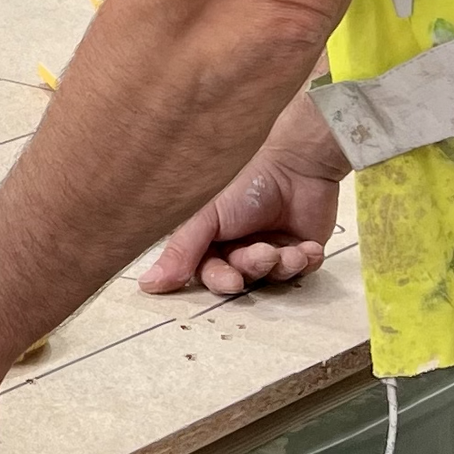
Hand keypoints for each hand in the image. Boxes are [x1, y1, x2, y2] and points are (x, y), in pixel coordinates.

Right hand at [141, 90, 344, 297]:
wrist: (297, 168)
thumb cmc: (248, 186)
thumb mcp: (208, 216)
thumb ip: (181, 250)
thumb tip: (147, 284)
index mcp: (214, 239)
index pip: (209, 272)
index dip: (219, 280)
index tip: (231, 281)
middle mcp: (241, 248)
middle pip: (242, 278)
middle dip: (253, 267)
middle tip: (264, 254)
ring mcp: (272, 251)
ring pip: (273, 278)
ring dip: (282, 265)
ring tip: (290, 249)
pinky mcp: (301, 253)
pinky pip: (303, 273)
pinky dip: (305, 262)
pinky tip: (307, 247)